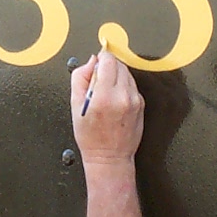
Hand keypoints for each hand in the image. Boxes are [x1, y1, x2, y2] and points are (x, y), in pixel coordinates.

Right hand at [70, 50, 144, 164]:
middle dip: (107, 67)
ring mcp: (135, 100)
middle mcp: (122, 96)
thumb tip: (90, 62)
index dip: (99, 59)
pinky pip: (132, 85)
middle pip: (118, 64)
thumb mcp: (75, 106)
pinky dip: (123, 87)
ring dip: (116, 76)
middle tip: (98, 82)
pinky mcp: (141, 104)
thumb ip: (80, 78)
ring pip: (127, 73)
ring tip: (106, 92)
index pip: (108, 60)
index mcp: (104, 96)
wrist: (110, 157)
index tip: (95, 64)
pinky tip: (115, 99)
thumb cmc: (91, 137)